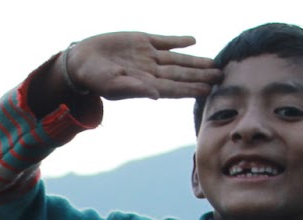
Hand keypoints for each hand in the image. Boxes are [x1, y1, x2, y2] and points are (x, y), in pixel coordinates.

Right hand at [61, 32, 218, 100]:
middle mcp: (150, 71)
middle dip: (200, 76)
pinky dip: (179, 41)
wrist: (81, 60)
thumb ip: (136, 89)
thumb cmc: (94, 78)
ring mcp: (148, 56)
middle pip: (181, 74)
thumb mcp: (113, 85)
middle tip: (220, 77)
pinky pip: (164, 41)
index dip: (191, 89)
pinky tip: (192, 41)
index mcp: (146, 84)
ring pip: (177, 60)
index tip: (208, 90)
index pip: (174, 88)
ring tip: (213, 64)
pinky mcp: (142, 41)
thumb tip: (157, 96)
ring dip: (195, 61)